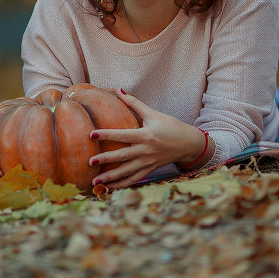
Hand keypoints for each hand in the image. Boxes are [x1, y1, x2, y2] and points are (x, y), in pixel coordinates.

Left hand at [88, 89, 211, 188]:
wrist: (189, 143)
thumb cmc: (170, 126)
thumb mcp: (153, 113)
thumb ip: (134, 103)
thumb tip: (119, 90)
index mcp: (146, 135)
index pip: (122, 135)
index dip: (107, 135)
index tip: (91, 135)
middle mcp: (146, 151)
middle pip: (122, 156)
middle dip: (105, 160)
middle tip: (89, 162)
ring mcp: (148, 162)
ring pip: (127, 172)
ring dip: (111, 178)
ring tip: (95, 182)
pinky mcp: (150, 169)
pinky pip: (134, 179)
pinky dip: (122, 184)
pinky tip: (110, 188)